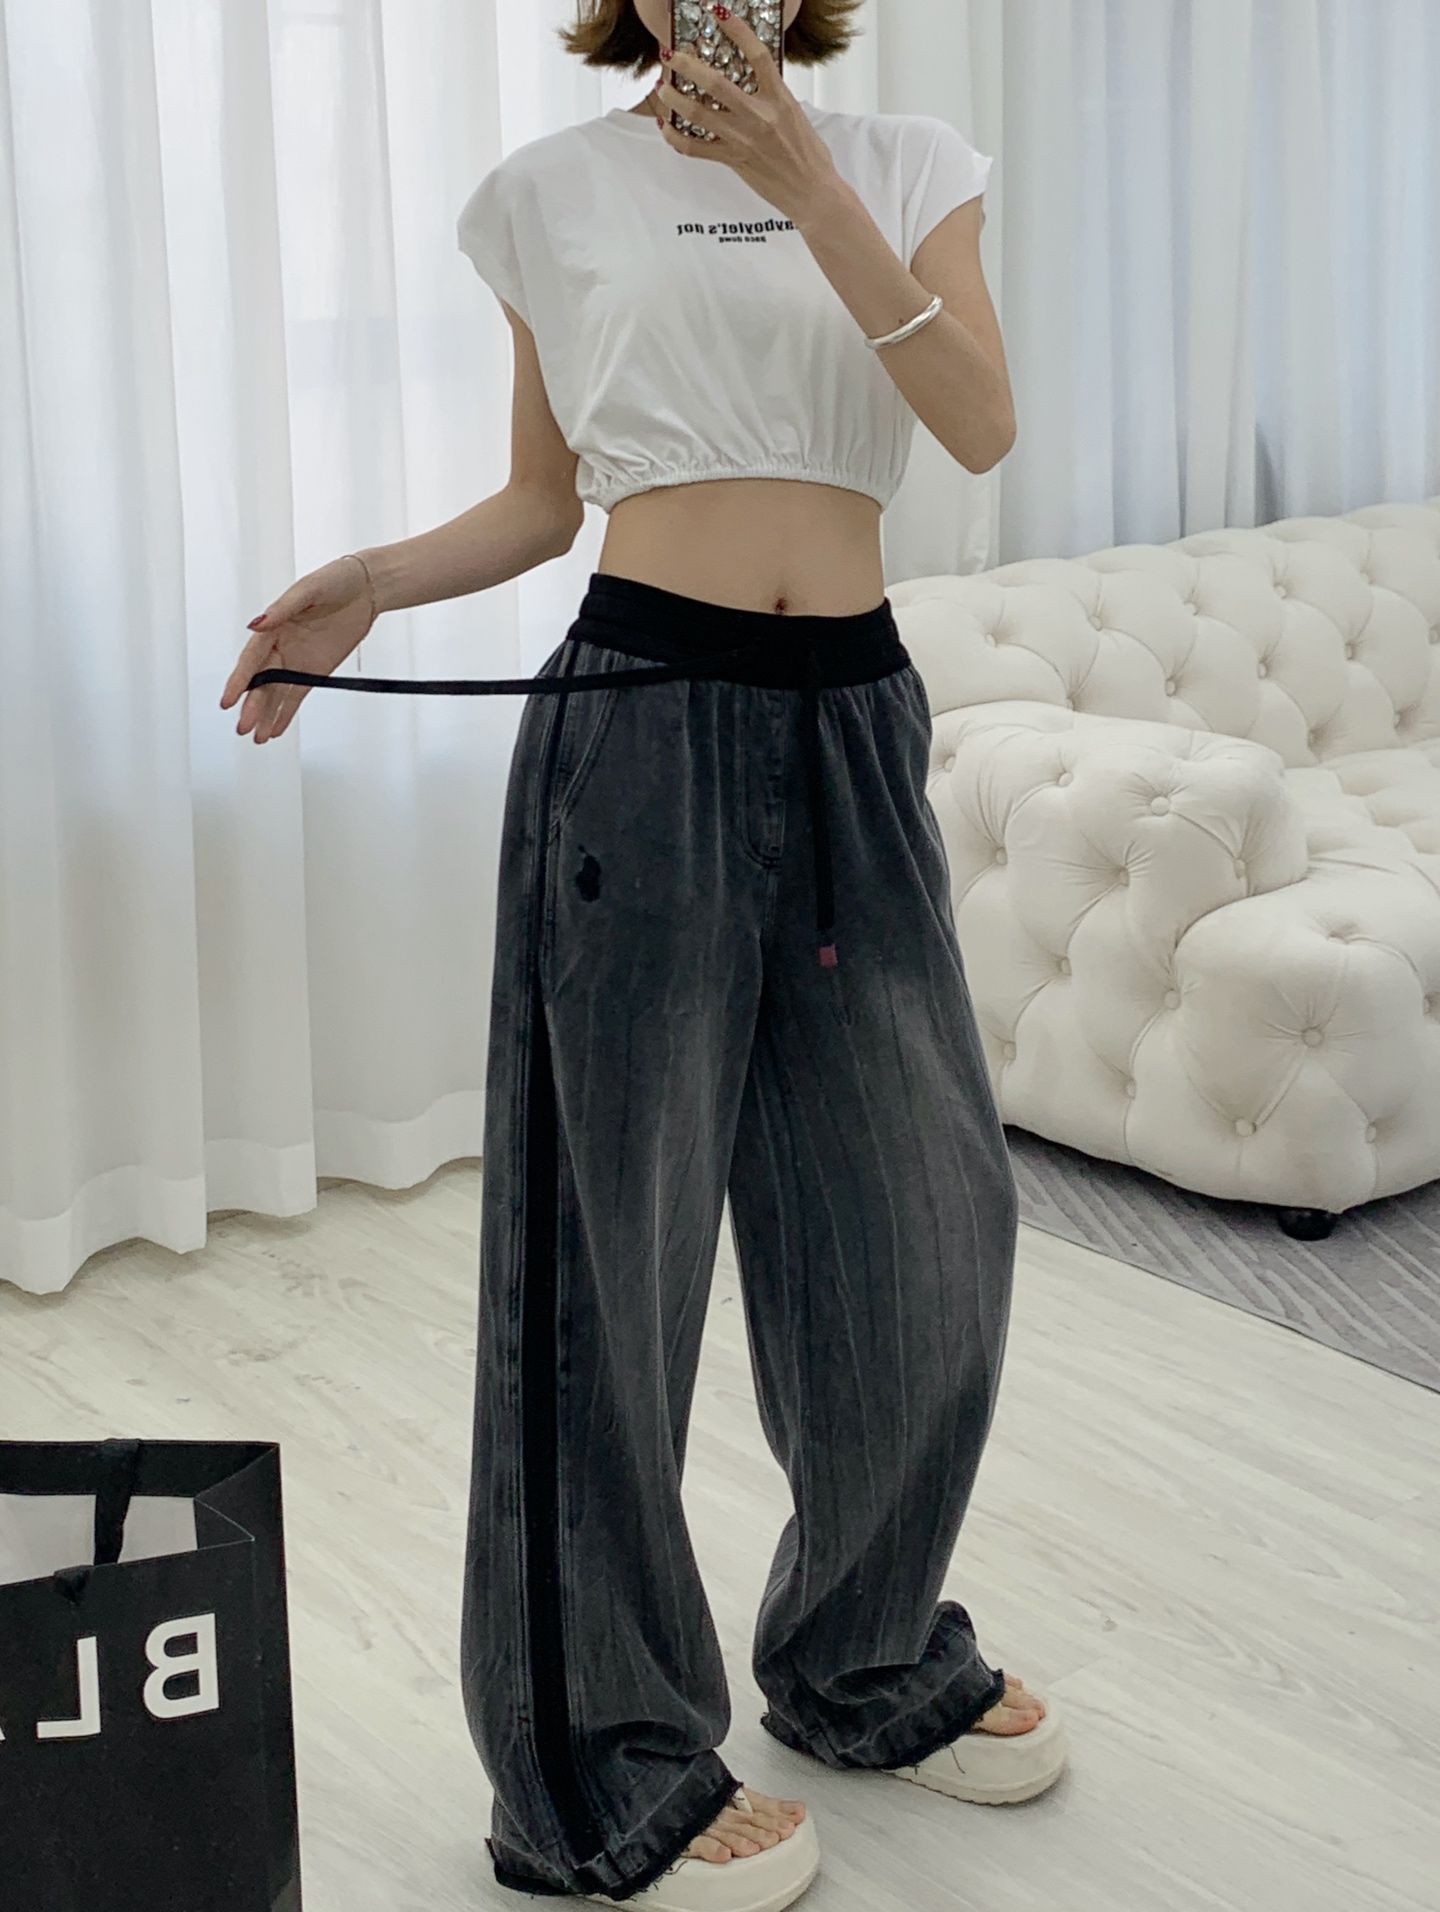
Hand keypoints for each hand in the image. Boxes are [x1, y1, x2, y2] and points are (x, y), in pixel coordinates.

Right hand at [220, 555, 374, 743]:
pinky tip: (274, 730)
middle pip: (262, 681)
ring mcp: (297, 661)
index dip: (240, 680)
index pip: (252, 659)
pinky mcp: (315, 671)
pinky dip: (286, 713)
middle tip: (243, 727)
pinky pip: (297, 696)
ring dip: (266, 715)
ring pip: (276, 693)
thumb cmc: (335, 581)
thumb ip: (282, 609)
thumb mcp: (308, 589)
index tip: (228, 700)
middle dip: (252, 705)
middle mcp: (280, 646)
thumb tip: (256, 624)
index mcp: (273, 626)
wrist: (367, 587)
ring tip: (257, 737)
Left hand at [656, 5, 839, 222]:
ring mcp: (743, 139)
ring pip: (699, 114)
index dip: (737, 30)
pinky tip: (665, 127)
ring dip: (674, 98)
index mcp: (779, 98)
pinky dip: (675, 138)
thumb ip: (773, 95)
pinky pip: (695, 149)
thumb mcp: (795, 113)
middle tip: (670, 54)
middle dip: (687, 64)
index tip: (718, 12)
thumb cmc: (809, 155)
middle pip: (715, 83)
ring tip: (662, 86)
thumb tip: (754, 79)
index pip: (757, 55)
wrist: (813, 193)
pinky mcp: (733, 160)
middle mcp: (759, 116)